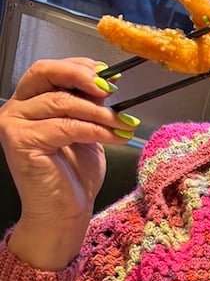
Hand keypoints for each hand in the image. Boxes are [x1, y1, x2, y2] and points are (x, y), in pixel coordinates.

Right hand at [0, 58, 136, 269]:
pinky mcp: (21, 141)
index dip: (80, 67)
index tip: (111, 75)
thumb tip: (108, 85)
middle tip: (112, 89)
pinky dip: (96, 130)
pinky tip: (117, 136)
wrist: (64, 213)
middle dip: (82, 77)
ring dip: (100, 111)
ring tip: (124, 123)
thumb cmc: (75, 176)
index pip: (50, 70)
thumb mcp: (87, 132)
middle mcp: (16, 108)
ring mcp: (14, 123)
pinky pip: (66, 126)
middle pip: (45, 73)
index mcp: (30, 101)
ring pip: (62, 103)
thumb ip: (90, 108)